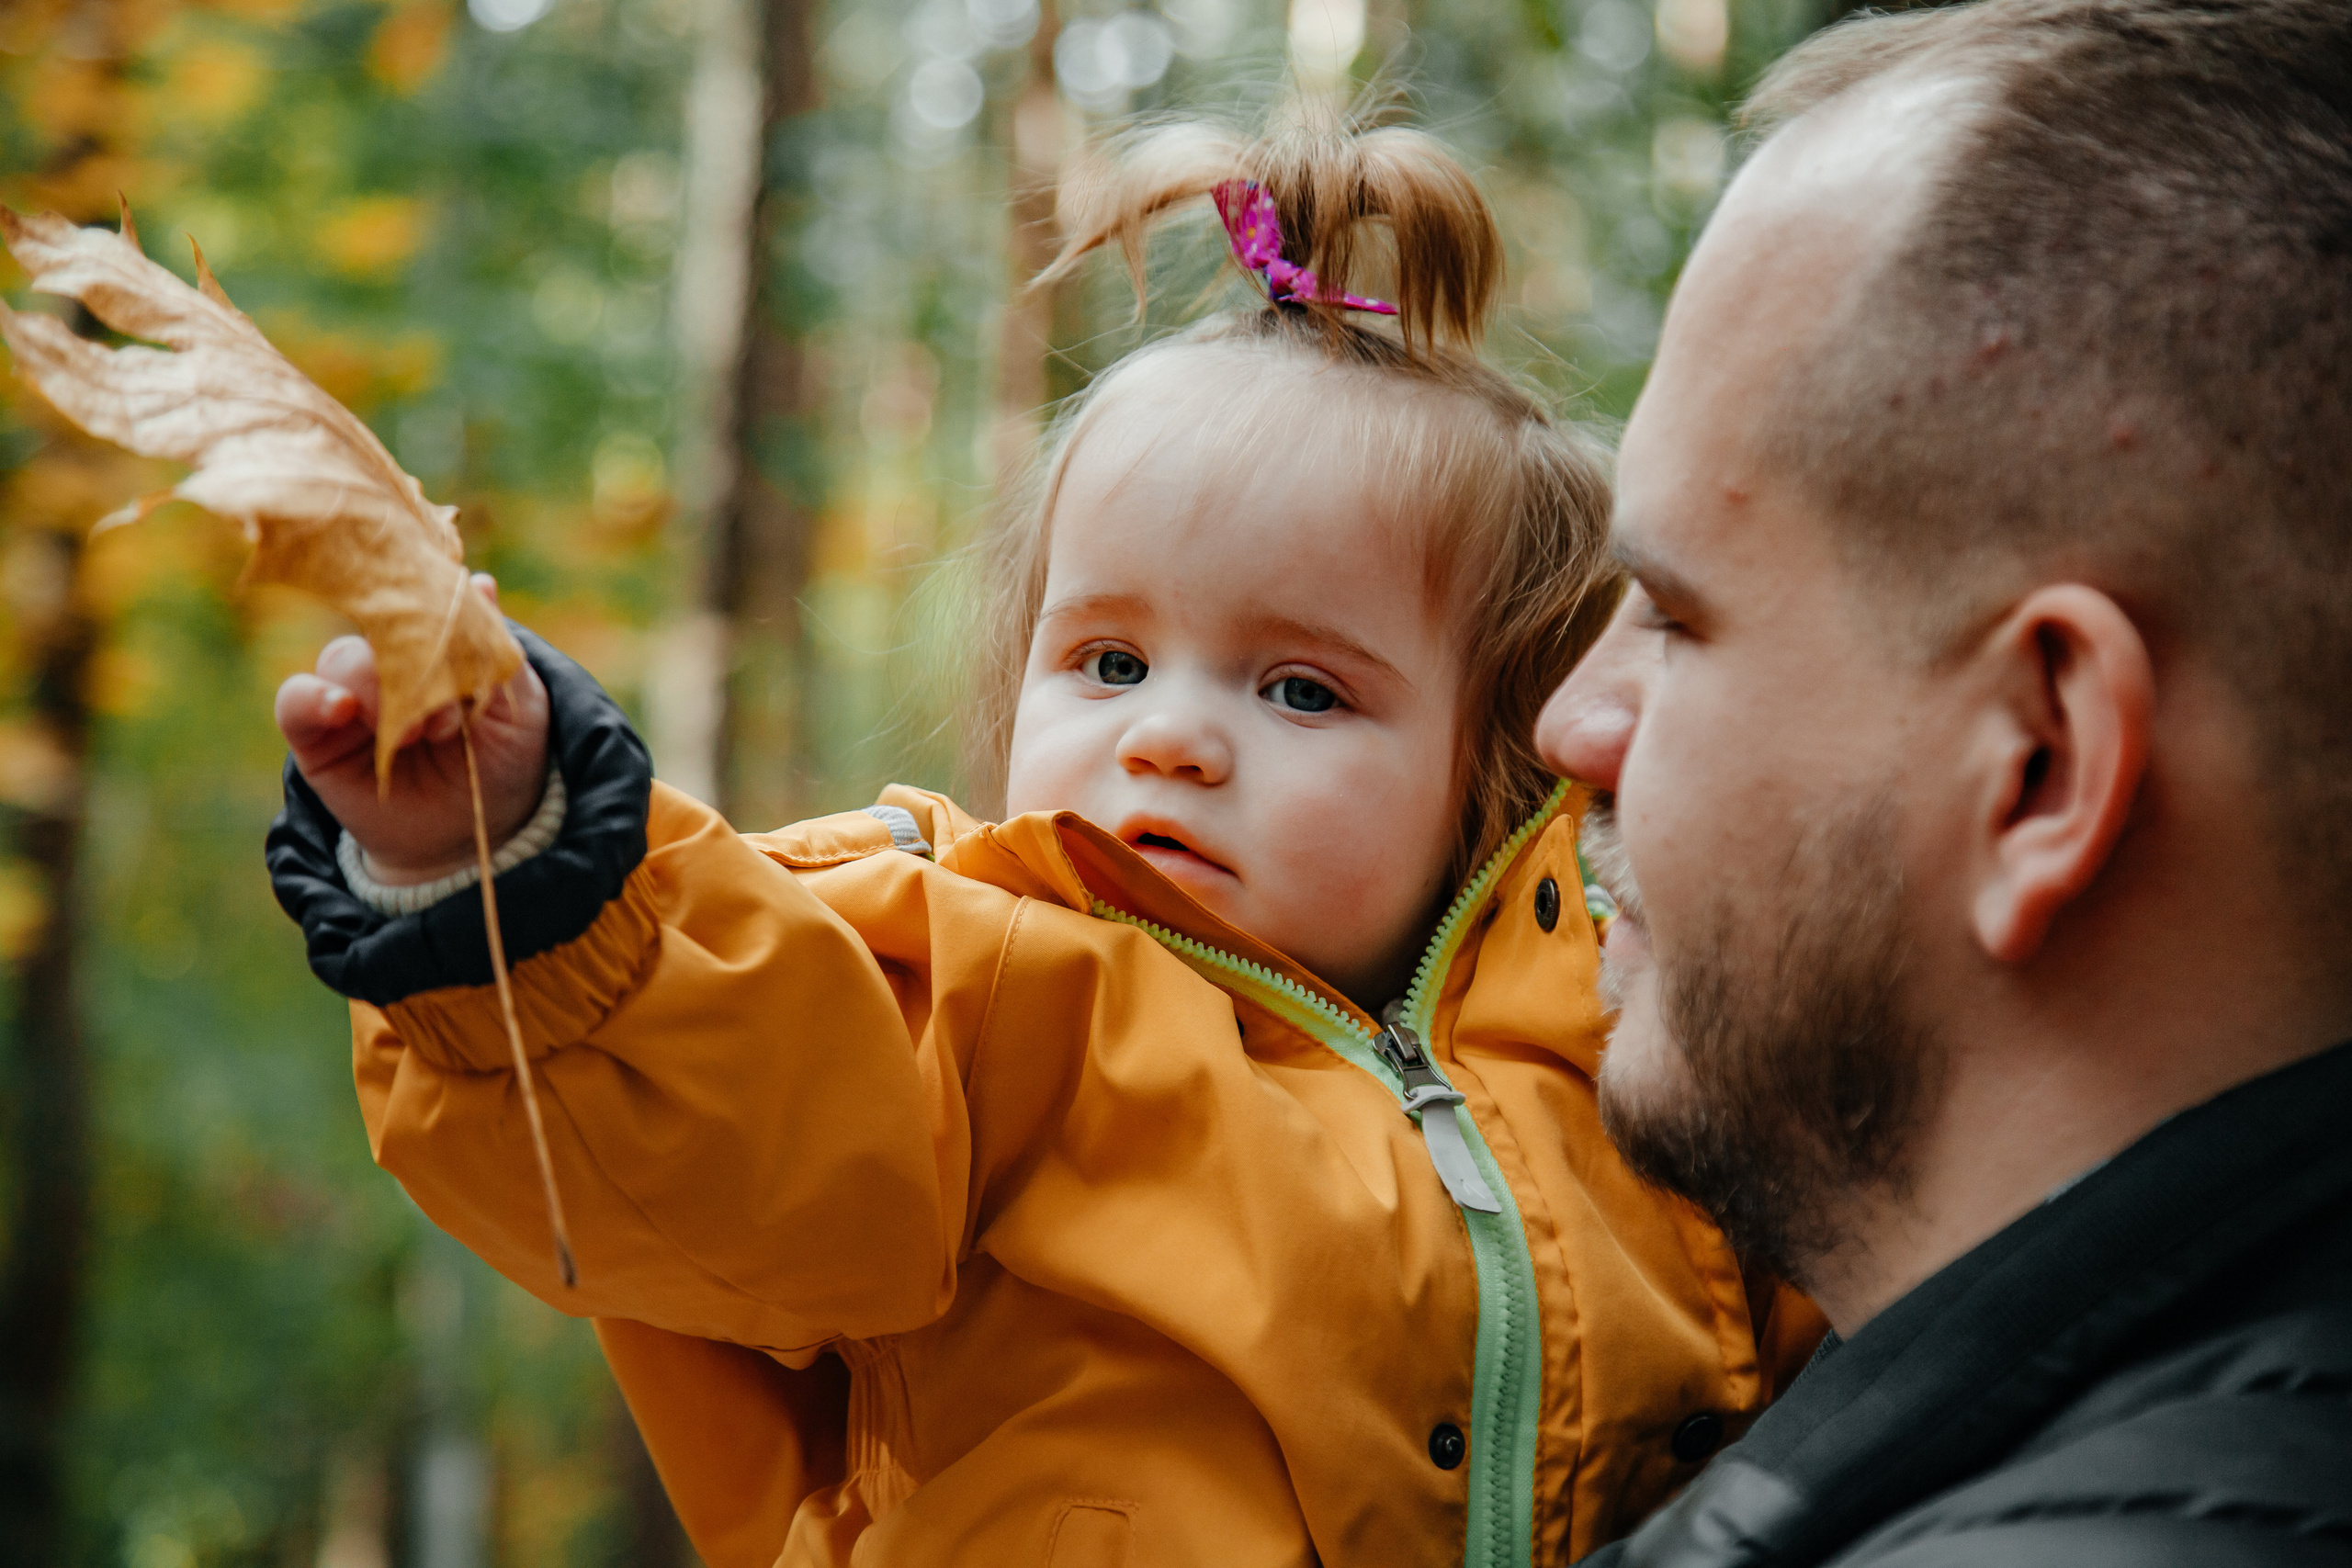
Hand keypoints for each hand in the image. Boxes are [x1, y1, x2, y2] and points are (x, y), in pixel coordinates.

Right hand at [274, 575, 551, 884]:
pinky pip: (295, 699)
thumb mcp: (521, 707)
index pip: (420, 603)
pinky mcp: (316, 736)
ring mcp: (350, 697)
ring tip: (415, 734)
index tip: (464, 655)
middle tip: (449, 720)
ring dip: (377, 689)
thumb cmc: (504, 764)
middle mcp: (388, 663)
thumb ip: (496, 649)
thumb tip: (481, 583)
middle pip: (379, 629)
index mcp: (436, 645)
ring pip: (341, 660)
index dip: (438, 621)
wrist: (474, 836)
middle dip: (415, 666)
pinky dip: (312, 697)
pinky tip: (342, 709)